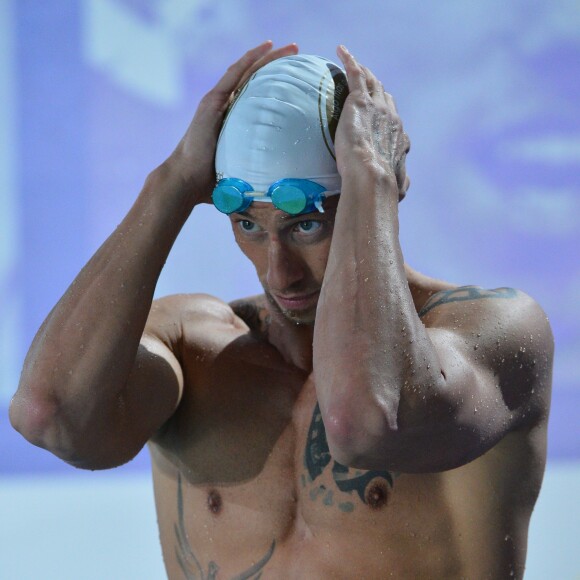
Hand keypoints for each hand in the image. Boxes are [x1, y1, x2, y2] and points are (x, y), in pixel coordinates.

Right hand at [164, 41, 298, 203]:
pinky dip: (251, 59)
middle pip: (253, 78)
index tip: (294, 77)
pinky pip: (235, 74)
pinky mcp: (212, 102)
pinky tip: (267, 47)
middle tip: (298, 53)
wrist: (186, 182)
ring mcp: (217, 102)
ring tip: (291, 47)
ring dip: (268, 57)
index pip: (254, 95)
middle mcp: (223, 107)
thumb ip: (256, 172)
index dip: (273, 83)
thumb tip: (280, 193)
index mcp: (229, 121)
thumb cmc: (211, 184)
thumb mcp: (240, 172)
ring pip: (246, 71)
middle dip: (275, 64)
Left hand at [335, 45, 409, 199]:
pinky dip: (349, 61)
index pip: (394, 121)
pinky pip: (355, 75)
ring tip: (355, 64)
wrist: (372, 177)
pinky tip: (340, 51)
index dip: (387, 115)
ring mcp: (377, 108)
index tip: (380, 116)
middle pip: (386, 96)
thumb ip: (401, 184)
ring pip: (372, 82)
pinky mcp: (360, 102)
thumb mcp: (398, 187)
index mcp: (399, 138)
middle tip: (367, 83)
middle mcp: (392, 118)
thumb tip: (404, 190)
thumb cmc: (383, 186)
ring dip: (365, 72)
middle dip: (378, 88)